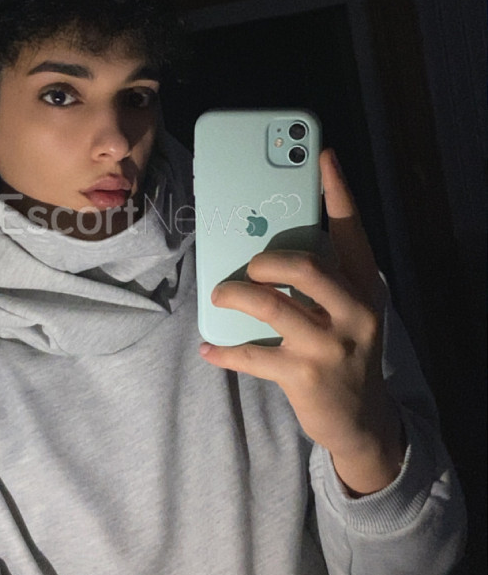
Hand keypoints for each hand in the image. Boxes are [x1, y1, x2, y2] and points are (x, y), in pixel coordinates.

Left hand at [199, 149, 402, 494]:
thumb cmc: (343, 349)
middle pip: (305, 266)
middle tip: (250, 265)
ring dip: (236, 296)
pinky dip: (225, 349)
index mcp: (364, 286)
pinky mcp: (305, 376)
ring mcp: (331, 345)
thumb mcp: (345, 310)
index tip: (321, 154)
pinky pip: (253, 353)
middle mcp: (355, 311)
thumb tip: (260, 245)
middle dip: (266, 259)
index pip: (351, 230)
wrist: (362, 420)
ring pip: (272, 305)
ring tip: (220, 294)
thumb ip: (320, 280)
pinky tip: (210, 346)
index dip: (336, 191)